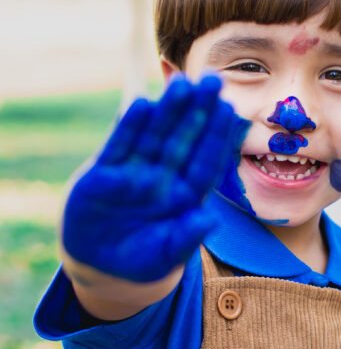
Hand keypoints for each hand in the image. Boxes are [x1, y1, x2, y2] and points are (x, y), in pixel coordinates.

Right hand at [62, 75, 249, 282]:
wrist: (102, 268)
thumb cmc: (143, 262)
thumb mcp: (166, 256)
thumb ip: (186, 237)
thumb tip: (208, 219)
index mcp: (185, 197)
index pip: (205, 162)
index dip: (217, 137)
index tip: (230, 110)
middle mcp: (163, 180)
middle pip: (184, 141)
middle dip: (198, 112)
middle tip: (213, 80)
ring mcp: (134, 174)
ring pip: (155, 137)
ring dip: (168, 111)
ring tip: (182, 83)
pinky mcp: (104, 175)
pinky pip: (120, 146)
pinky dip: (130, 127)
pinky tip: (142, 104)